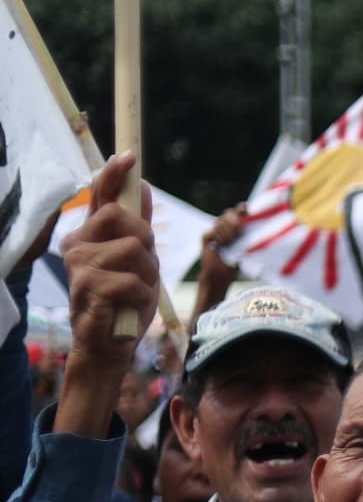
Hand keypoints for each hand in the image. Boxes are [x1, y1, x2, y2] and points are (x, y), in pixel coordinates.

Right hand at [62, 155, 162, 390]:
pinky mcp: (90, 287)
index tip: (129, 156)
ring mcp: (80, 264)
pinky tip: (130, 307)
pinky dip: (143, 296)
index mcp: (90, 235)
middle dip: (145, 241)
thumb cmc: (123, 303)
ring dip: (147, 274)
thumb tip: (141, 187)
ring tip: (133, 292)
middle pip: (123, 218)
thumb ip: (136, 228)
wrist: (108, 345)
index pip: (100, 195)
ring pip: (134, 248)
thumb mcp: (136, 262)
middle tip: (140, 268)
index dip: (115, 174)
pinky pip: (135, 280)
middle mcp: (77, 244)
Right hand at [195, 203, 245, 304]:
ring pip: (221, 221)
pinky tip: (221, 245)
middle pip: (228, 213)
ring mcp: (214, 231)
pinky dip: (218, 237)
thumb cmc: (235, 263)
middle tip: (237, 233)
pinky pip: (213, 231)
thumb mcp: (245, 248)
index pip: (237, 212)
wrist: (220, 275)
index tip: (246, 208)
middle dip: (234, 221)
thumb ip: (248, 235)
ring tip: (228, 244)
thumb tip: (256, 226)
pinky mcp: (206, 237)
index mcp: (235, 228)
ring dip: (227, 232)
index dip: (241, 209)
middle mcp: (224, 227)